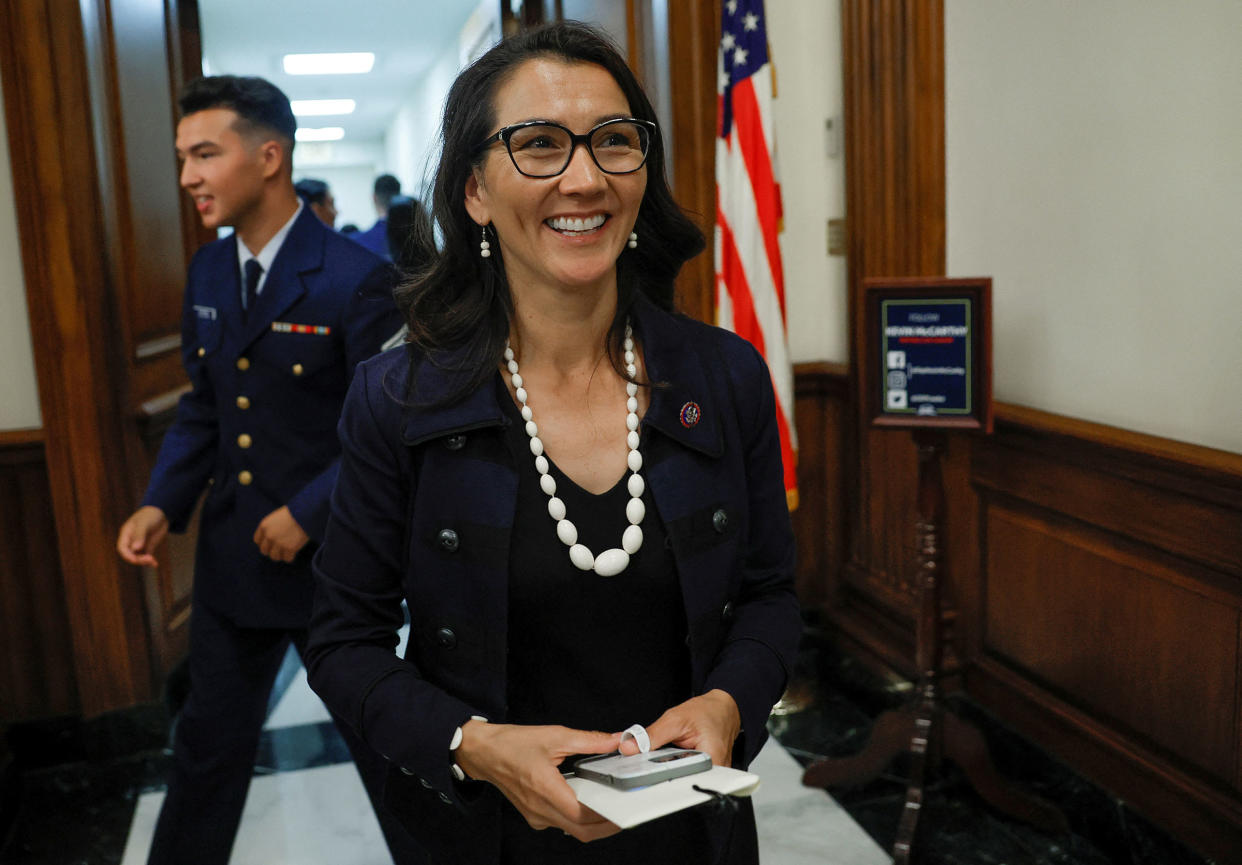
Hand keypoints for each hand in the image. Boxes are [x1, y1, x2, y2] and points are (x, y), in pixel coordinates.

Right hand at [116, 506, 168, 566]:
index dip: (127, 555)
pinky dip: (150, 561)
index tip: (136, 559)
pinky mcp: (148, 546)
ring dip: (144, 561)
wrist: (162, 511)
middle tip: (149, 559)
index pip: (122, 548)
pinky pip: (147, 556)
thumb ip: (139, 535)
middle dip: (138, 559)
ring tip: (153, 562)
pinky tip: (155, 564)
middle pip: (130, 554)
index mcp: (126, 534)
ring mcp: (140, 544)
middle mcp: (131, 540)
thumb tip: (135, 548)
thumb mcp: (144, 523)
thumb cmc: (150, 515)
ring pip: (138, 557)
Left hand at [253, 506, 308, 561]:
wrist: (306, 513)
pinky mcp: (289, 548)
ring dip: (280, 555)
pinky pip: (287, 558)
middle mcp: (269, 536)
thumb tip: (271, 538)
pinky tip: (294, 553)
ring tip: (286, 552)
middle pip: (264, 550)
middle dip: (271, 550)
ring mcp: (279, 543)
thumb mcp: (276, 517)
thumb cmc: (294, 512)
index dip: (264, 543)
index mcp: (264, 526)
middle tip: (279, 549)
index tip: (270, 544)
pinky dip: (290, 557)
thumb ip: (271, 527)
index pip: (257, 540)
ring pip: (274, 557)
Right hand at [454, 722, 622, 841]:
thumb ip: (589, 741)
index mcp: (546, 789)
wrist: (484, 752)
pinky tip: (586, 802)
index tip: (625, 809)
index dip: (607, 816)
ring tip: (609, 805)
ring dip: (592, 823)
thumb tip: (614, 741)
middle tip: (623, 812)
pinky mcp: (533, 816)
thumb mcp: (555, 735)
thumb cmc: (513, 743)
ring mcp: (535, 816)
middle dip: (606, 826)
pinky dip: (577, 819)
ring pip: (571, 830)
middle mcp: (540, 809)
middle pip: (581, 831)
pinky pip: (560, 824)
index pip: (583, 816)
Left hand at [618, 690, 740, 768]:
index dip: (656, 777)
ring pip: (681, 778)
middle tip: (638, 771)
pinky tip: (662, 763)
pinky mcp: (705, 771)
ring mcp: (711, 773)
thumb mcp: (675, 719)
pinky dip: (672, 768)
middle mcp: (714, 771)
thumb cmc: (707, 711)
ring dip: (664, 772)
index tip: (637, 773)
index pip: (680, 777)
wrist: (722, 707)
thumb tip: (630, 747)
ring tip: (648, 767)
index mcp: (711, 759)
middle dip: (657, 775)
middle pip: (680, 781)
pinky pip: (684, 773)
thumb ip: (652, 735)